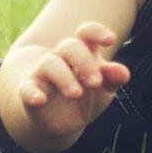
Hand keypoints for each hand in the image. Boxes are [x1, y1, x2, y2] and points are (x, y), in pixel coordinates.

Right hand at [18, 22, 129, 141]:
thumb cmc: (84, 96)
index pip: (86, 33)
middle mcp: (61, 58)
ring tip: (77, 94)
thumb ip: (113, 79)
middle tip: (96, 83)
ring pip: (50, 64)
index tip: (110, 40)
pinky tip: (40, 100)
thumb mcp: (103, 90)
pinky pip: (27, 89)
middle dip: (84, 62)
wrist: (55, 120)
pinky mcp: (30, 92)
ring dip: (65, 78)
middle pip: (70, 46)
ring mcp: (43, 74)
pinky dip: (32, 93)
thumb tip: (124, 72)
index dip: (97, 32)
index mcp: (82, 53)